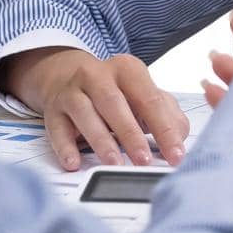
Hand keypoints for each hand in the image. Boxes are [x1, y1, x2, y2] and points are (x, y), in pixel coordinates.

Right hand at [0, 46, 190, 170]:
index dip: (165, 129)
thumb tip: (179, 137)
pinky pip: (57, 129)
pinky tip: (73, 163)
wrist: (66, 76)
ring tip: (114, 163)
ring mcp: (72, 92)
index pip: (150, 99)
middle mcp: (98, 75)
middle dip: (131, 134)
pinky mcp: (53, 110)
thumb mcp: (142, 94)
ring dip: (101, 141)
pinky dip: (65, 147)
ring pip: (86, 114)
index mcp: (128, 69)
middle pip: (115, 104)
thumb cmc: (114, 91)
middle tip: (144, 160)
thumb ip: (166, 113)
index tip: (175, 155)